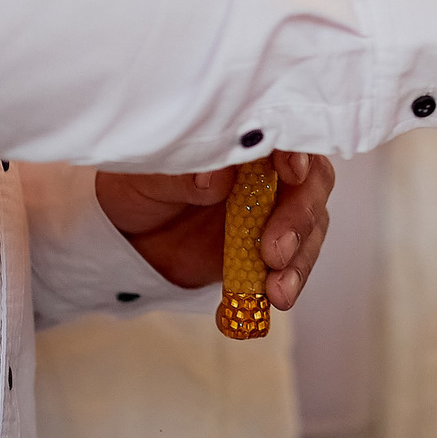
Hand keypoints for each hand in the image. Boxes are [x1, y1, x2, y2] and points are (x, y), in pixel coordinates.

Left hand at [94, 151, 333, 308]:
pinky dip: (283, 285)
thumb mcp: (149, 176)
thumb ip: (184, 173)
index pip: (284, 133)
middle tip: (275, 252)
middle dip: (300, 217)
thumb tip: (216, 177)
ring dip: (300, 261)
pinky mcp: (266, 251)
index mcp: (243, 139)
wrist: (126, 235)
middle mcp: (266, 171)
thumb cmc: (138, 187)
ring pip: (308, 229)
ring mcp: (271, 212)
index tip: (292, 171)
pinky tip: (265, 303)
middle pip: (310, 184)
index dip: (297, 150)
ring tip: (277, 292)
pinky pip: (289, 267)